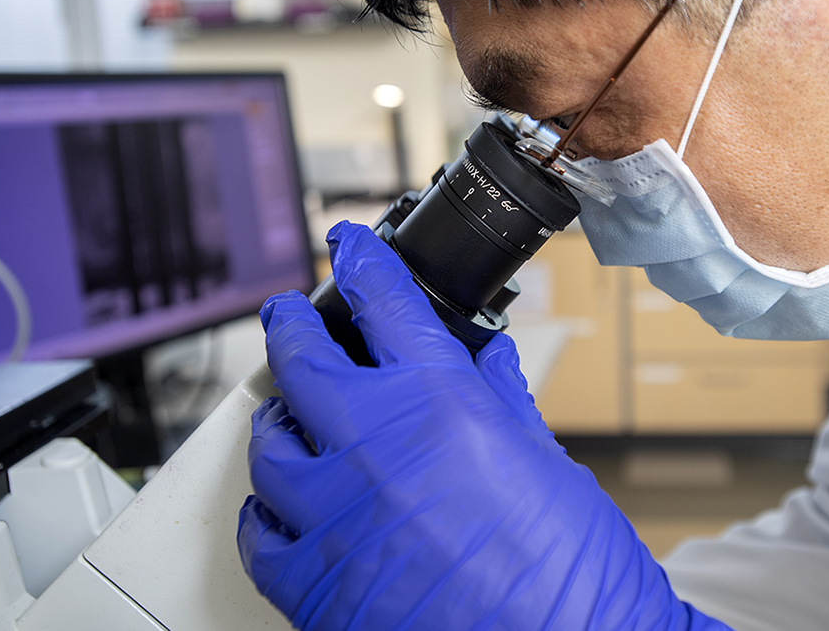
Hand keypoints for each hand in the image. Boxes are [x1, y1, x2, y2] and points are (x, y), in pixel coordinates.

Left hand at [237, 221, 728, 629]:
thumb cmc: (570, 573)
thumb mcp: (547, 464)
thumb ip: (501, 402)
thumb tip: (487, 361)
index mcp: (440, 402)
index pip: (383, 301)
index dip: (361, 261)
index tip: (348, 248)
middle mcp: (374, 444)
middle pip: (300, 358)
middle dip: (290, 325)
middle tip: (287, 315)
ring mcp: (334, 512)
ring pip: (268, 444)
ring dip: (277, 422)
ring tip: (286, 419)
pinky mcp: (311, 580)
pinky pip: (258, 531)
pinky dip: (264, 511)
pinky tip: (277, 506)